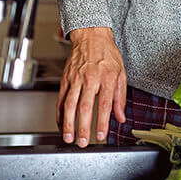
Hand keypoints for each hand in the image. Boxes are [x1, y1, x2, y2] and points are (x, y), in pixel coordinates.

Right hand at [57, 27, 126, 146]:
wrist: (91, 36)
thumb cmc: (108, 55)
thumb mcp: (121, 74)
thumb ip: (120, 97)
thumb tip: (121, 117)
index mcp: (106, 78)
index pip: (104, 104)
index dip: (103, 122)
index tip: (101, 135)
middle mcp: (90, 78)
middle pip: (84, 107)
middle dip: (83, 127)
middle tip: (82, 142)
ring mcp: (75, 79)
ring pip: (69, 104)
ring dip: (68, 123)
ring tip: (69, 138)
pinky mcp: (65, 79)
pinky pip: (60, 99)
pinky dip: (59, 114)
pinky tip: (61, 125)